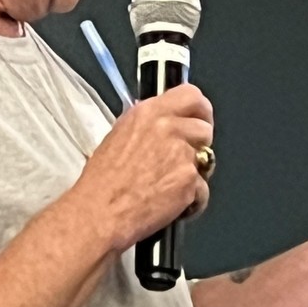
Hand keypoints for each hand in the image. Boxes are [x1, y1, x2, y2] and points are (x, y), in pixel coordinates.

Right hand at [74, 84, 213, 251]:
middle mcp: (167, 128)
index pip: (191, 95)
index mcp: (148, 113)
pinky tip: (170, 204)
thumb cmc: (102, 183)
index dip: (200, 110)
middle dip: (200, 145)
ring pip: (207, 160)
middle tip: (186, 160)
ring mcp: (181, 153)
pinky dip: (192, 201)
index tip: (199, 120)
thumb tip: (163, 123)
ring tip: (171, 186)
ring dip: (195, 174)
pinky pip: (203, 189)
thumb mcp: (119, 136)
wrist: (100, 212)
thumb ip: (148, 126)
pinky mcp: (189, 179)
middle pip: (205, 128)